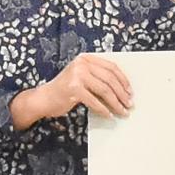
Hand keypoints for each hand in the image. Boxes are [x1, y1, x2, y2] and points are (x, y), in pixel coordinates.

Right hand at [22, 53, 137, 123]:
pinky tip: (109, 115)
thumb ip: (97, 78)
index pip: (111, 67)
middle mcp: (81, 64)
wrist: (44, 98)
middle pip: (110, 79)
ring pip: (104, 90)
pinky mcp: (73, 88)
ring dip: (116, 103)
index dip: (123, 80)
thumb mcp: (82, 78)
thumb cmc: (65, 90)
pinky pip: (94, 101)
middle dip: (122, 93)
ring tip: (122, 111)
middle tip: (129, 104)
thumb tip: (122, 91)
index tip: (130, 91)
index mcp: (86, 58)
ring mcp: (77, 75)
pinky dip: (103, 110)